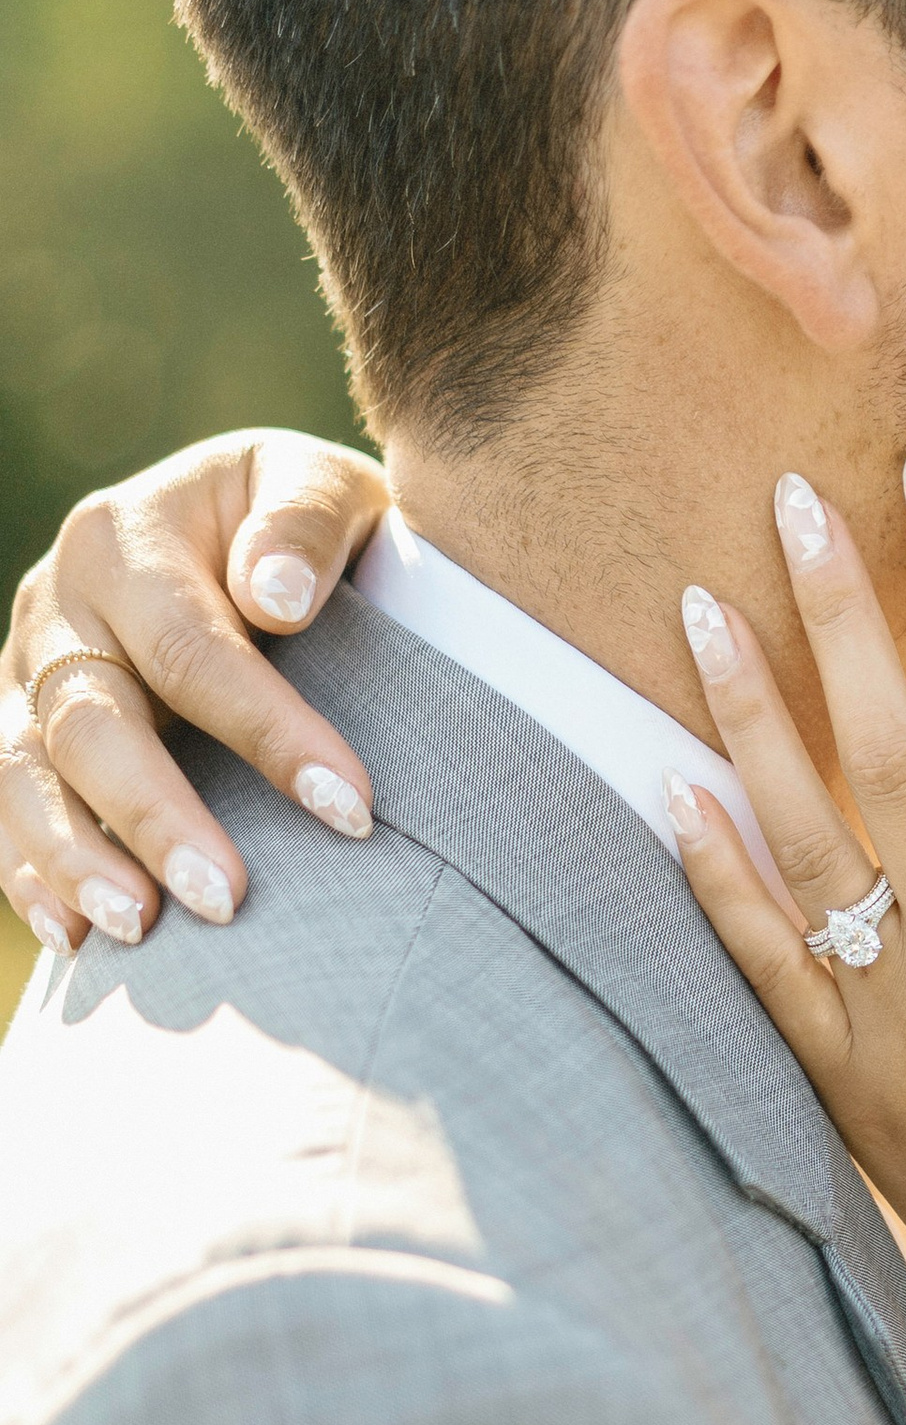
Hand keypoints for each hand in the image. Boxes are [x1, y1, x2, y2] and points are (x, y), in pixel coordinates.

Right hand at [2, 433, 385, 953]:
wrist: (242, 520)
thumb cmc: (302, 519)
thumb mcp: (323, 486)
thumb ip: (307, 523)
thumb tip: (275, 599)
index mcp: (125, 538)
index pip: (191, 649)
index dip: (269, 732)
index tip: (352, 808)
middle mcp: (58, 604)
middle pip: (91, 723)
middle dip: (158, 817)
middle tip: (228, 899)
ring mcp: (30, 670)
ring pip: (26, 774)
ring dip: (77, 859)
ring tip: (140, 930)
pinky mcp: (22, 726)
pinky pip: (4, 806)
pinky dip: (30, 875)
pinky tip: (75, 939)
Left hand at [667, 457, 905, 1369]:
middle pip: (889, 747)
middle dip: (836, 612)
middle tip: (786, 497)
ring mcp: (896, 1020)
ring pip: (800, 839)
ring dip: (746, 715)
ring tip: (696, 603)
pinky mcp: (843, 1081)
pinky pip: (758, 963)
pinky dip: (710, 874)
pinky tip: (668, 784)